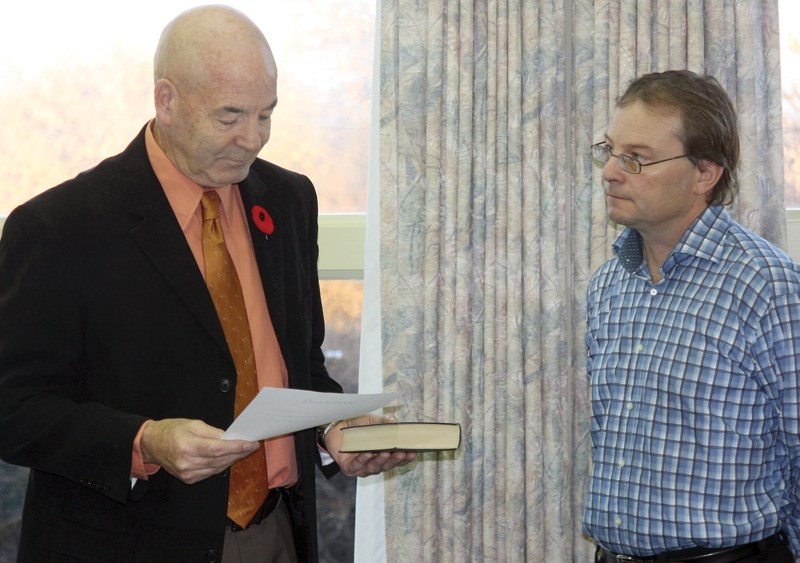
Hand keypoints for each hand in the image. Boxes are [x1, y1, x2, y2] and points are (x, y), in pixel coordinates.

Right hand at [140, 418, 260, 483]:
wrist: (151, 444)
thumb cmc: (171, 430)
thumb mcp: (193, 424)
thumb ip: (213, 432)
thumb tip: (230, 438)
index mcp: (188, 445)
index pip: (218, 449)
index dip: (237, 447)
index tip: (251, 443)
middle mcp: (187, 462)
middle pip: (220, 460)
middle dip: (238, 453)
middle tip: (251, 446)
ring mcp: (187, 473)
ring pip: (217, 468)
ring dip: (232, 460)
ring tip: (243, 451)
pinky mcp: (188, 479)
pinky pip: (210, 473)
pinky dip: (221, 465)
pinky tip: (228, 458)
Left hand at [324, 415, 416, 477]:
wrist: (335, 426)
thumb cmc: (356, 425)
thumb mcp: (372, 421)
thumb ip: (384, 422)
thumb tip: (395, 422)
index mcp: (382, 453)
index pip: (397, 459)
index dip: (405, 457)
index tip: (413, 452)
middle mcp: (374, 463)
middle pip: (387, 465)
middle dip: (395, 460)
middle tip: (401, 453)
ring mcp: (362, 467)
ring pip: (374, 468)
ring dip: (380, 461)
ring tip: (385, 453)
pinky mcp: (349, 468)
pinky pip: (357, 467)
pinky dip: (363, 461)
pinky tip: (367, 454)